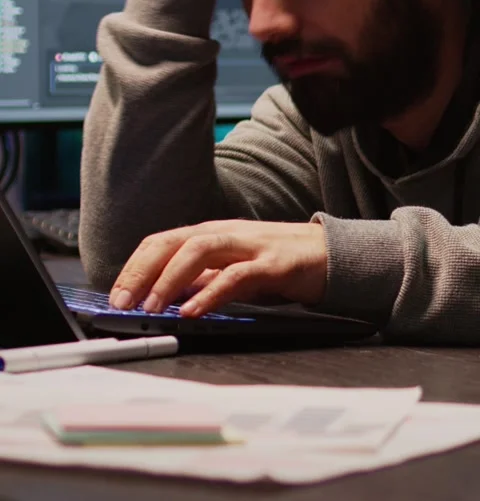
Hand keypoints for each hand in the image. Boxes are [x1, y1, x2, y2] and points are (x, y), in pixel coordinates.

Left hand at [109, 220, 326, 316]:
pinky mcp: (272, 263)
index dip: (134, 266)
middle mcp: (225, 233)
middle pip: (172, 242)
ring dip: (169, 278)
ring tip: (151, 306)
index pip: (161, 242)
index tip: (115, 293)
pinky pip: (235, 276)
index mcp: (210, 233)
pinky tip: (193, 311)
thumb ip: (201, 279)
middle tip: (122, 302)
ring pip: (199, 250)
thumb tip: (166, 297)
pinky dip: (210, 293)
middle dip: (141, 271)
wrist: (328, 255)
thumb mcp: (231, 269)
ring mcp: (248, 245)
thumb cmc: (277, 262)